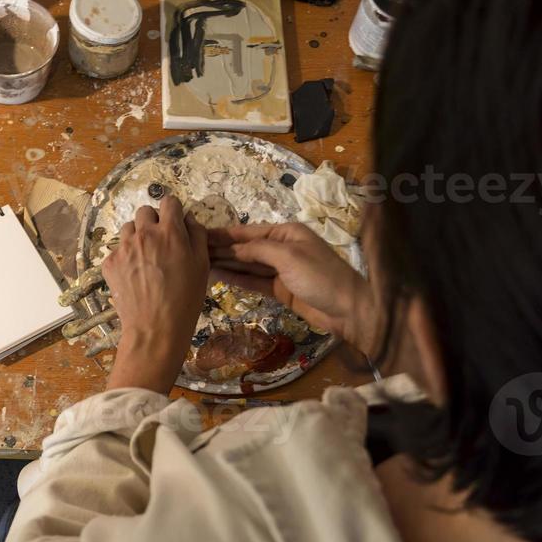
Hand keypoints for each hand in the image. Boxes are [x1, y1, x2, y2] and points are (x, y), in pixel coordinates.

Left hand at [102, 197, 209, 394]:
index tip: (175, 223)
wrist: (155, 328)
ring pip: (128, 228)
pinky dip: (126, 256)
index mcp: (169, 232)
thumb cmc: (185, 298)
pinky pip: (117, 249)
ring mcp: (123, 248)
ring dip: (137, 236)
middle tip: (160, 241)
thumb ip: (197, 235)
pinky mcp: (110, 263)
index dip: (174, 210)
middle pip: (145, 211)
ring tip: (145, 258)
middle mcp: (143, 234)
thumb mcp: (202, 266)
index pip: (169, 202)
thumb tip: (188, 219)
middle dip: (153, 221)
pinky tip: (134, 274)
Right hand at [208, 222, 377, 355]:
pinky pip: (254, 282)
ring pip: (248, 265)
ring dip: (226, 264)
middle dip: (222, 248)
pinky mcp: (281, 290)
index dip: (225, 234)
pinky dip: (237, 279)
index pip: (249, 232)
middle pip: (247, 247)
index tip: (201, 234)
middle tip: (193, 250)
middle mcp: (283, 248)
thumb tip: (233, 248)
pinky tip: (219, 276)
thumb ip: (258, 250)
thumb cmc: (321, 276)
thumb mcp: (288, 257)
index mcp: (287, 233)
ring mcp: (281, 270)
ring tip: (200, 263)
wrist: (348, 310)